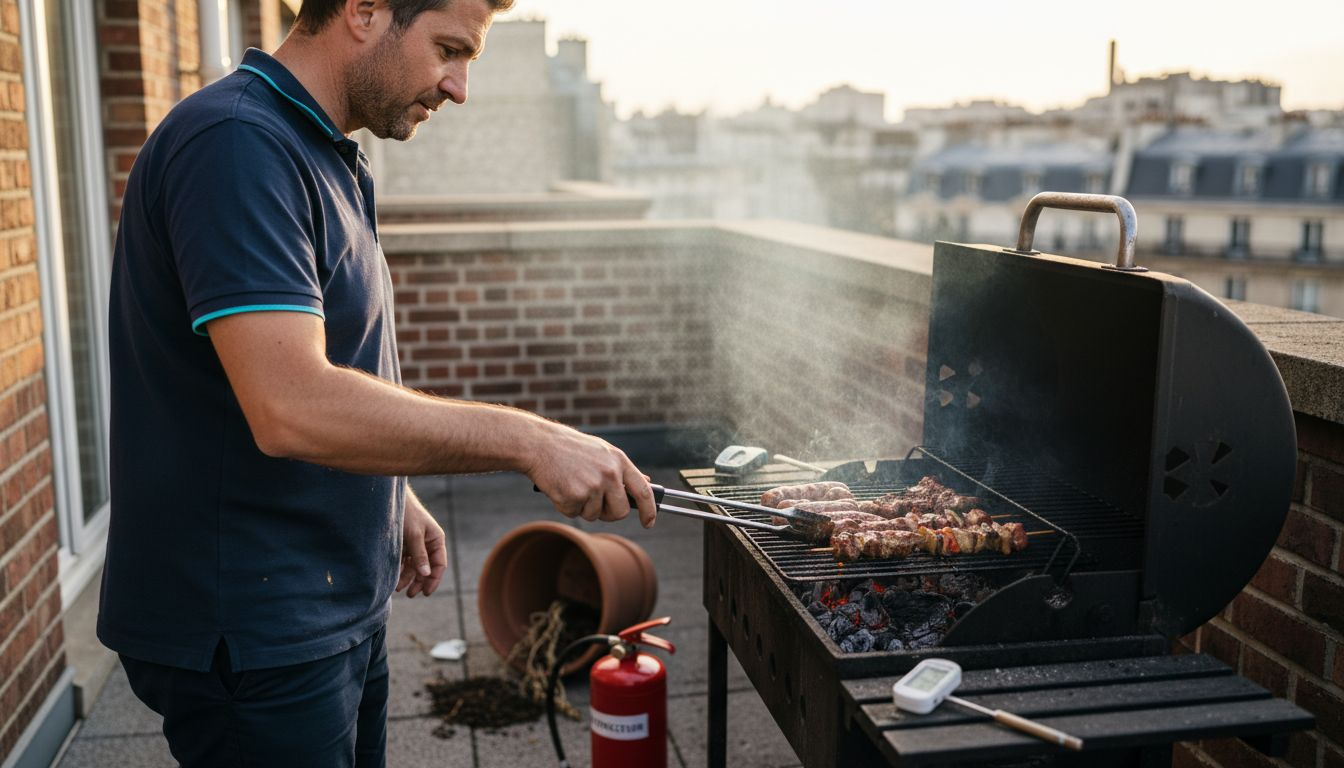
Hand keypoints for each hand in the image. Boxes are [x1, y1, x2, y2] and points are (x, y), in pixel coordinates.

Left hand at [398, 494, 447, 596]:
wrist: (390, 500)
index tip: (426, 593)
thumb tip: (426, 574)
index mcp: (436, 540)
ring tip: (398, 588)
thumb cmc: (407, 513)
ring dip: (408, 577)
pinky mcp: (404, 544)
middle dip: (419, 582)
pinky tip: (395, 578)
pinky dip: (401, 570)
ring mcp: (416, 544)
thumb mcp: (414, 534)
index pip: (439, 564)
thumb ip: (420, 554)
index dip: (433, 579)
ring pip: (415, 566)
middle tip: (410, 594)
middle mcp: (428, 544)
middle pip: (427, 568)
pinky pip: (405, 561)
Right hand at [527, 422, 656, 527]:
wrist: (539, 444)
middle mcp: (609, 474)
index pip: (643, 491)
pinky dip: (567, 506)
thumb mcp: (602, 451)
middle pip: (620, 512)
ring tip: (572, 485)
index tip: (649, 522)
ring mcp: (591, 486)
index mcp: (618, 460)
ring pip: (594, 515)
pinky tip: (561, 487)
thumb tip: (646, 483)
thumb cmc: (570, 448)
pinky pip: (575, 514)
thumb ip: (622, 469)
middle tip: (595, 503)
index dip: (649, 510)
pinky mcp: (573, 497)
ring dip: (583, 507)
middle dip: (609, 514)